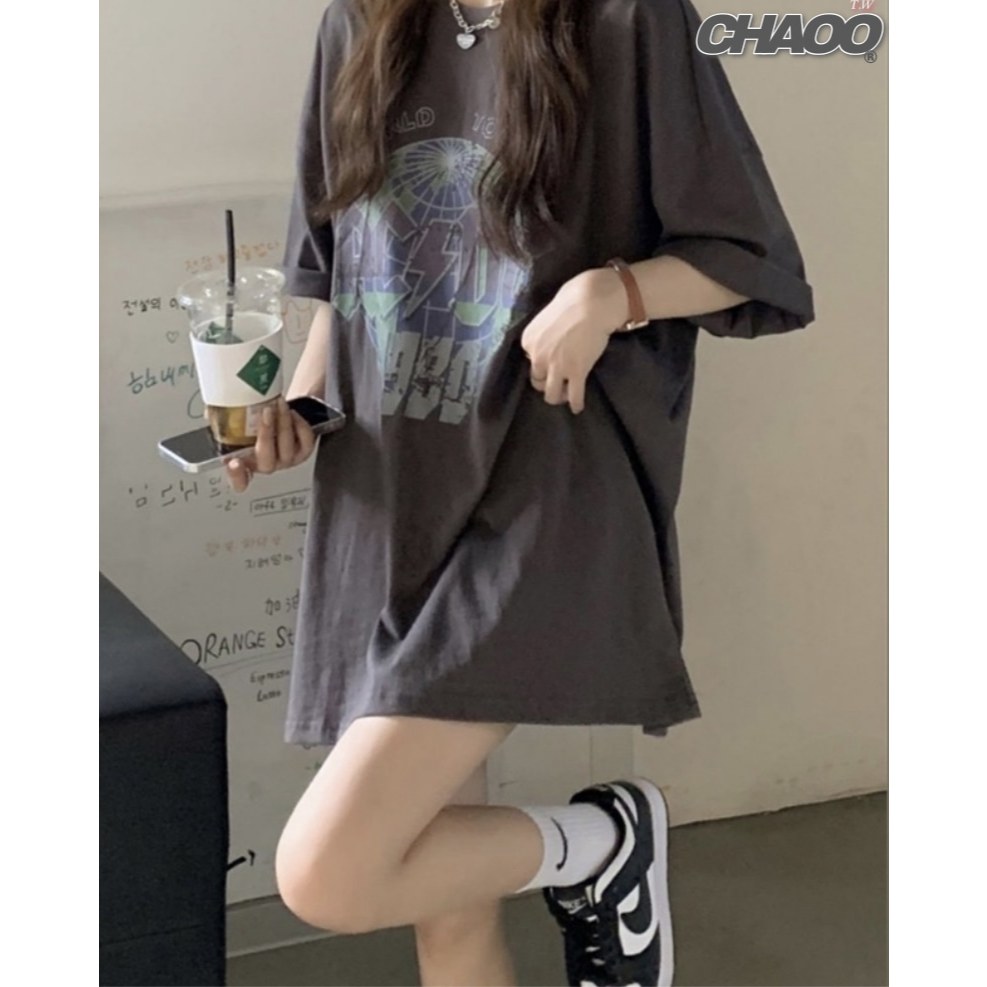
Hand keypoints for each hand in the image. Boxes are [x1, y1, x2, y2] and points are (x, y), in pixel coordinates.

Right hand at [225, 396, 316, 492]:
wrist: (280, 412)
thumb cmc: (256, 419)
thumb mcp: (236, 419)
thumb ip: (221, 419)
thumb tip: (210, 412)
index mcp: (246, 462)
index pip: (239, 480)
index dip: (236, 476)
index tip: (234, 463)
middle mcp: (266, 464)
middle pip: (266, 461)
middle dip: (266, 435)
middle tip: (264, 412)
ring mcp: (287, 460)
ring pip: (286, 448)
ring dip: (283, 423)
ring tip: (278, 404)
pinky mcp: (304, 452)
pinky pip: (305, 441)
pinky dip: (299, 425)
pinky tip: (292, 413)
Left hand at [520, 267, 623, 413]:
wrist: (592, 302)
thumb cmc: (573, 299)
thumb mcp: (548, 314)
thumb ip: (545, 331)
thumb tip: (553, 336)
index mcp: (528, 341)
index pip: (530, 360)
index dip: (542, 362)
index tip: (550, 362)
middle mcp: (537, 357)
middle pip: (537, 380)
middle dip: (546, 382)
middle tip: (557, 382)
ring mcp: (556, 367)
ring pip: (551, 394)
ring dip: (558, 397)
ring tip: (565, 396)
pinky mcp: (576, 373)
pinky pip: (574, 396)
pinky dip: (576, 404)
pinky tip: (578, 407)